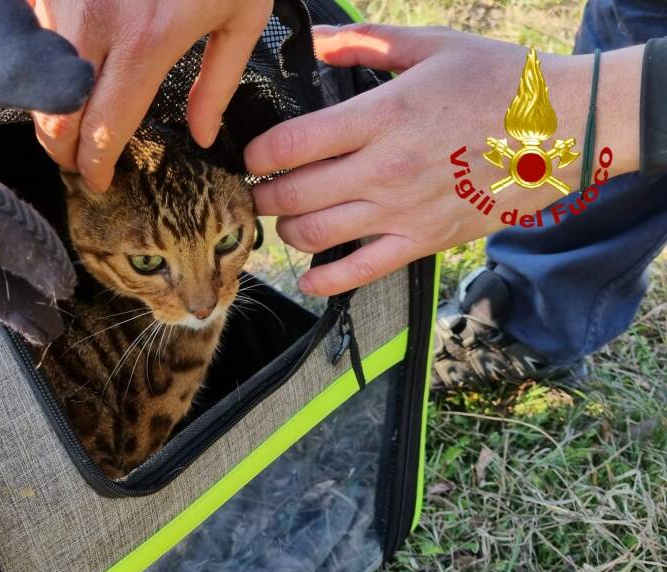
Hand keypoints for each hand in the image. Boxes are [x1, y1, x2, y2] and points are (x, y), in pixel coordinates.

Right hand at [32, 0, 273, 190]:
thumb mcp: (241, 14)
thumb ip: (219, 84)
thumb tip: (204, 137)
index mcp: (145, 42)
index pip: (101, 131)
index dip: (94, 167)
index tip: (99, 182)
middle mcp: (92, 23)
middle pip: (53, 117)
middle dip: (61, 152)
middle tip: (77, 163)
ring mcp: (61, 0)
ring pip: (33, 80)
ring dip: (47, 110)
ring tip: (70, 121)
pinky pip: (31, 37)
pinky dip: (41, 63)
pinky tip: (65, 69)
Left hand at [245, 24, 641, 296]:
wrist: (566, 130)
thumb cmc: (501, 83)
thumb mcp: (432, 47)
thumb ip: (365, 44)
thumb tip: (315, 42)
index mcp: (381, 117)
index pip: (289, 145)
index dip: (255, 154)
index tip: (252, 154)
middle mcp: (384, 169)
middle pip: (290, 195)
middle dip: (262, 194)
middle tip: (261, 188)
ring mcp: (401, 211)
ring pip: (313, 236)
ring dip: (286, 231)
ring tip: (286, 218)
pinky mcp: (421, 242)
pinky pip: (358, 273)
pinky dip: (324, 281)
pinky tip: (309, 276)